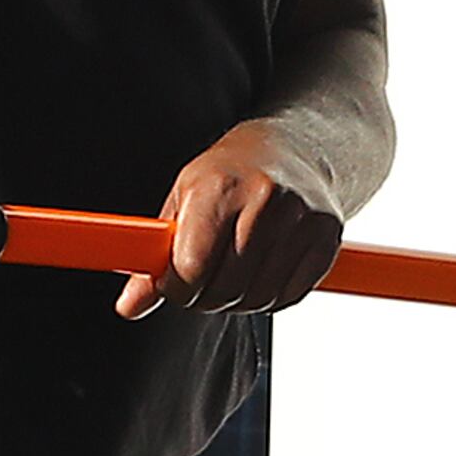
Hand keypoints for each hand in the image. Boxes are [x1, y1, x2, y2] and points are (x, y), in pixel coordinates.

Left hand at [119, 125, 343, 319]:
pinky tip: (260, 276)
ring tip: (230, 278)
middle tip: (201, 285)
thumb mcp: (185, 200)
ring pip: (257, 299)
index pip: (191, 267)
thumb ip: (156, 256)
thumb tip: (129, 307)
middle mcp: (264, 200)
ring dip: (236, 302)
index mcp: (220, 187)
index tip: (174, 285)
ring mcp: (301, 220)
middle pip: (225, 289)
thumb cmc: (231, 174)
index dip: (176, 289)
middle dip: (204, 299)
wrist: (296, 149)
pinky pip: (288, 297)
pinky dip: (268, 299)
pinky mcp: (326, 240)